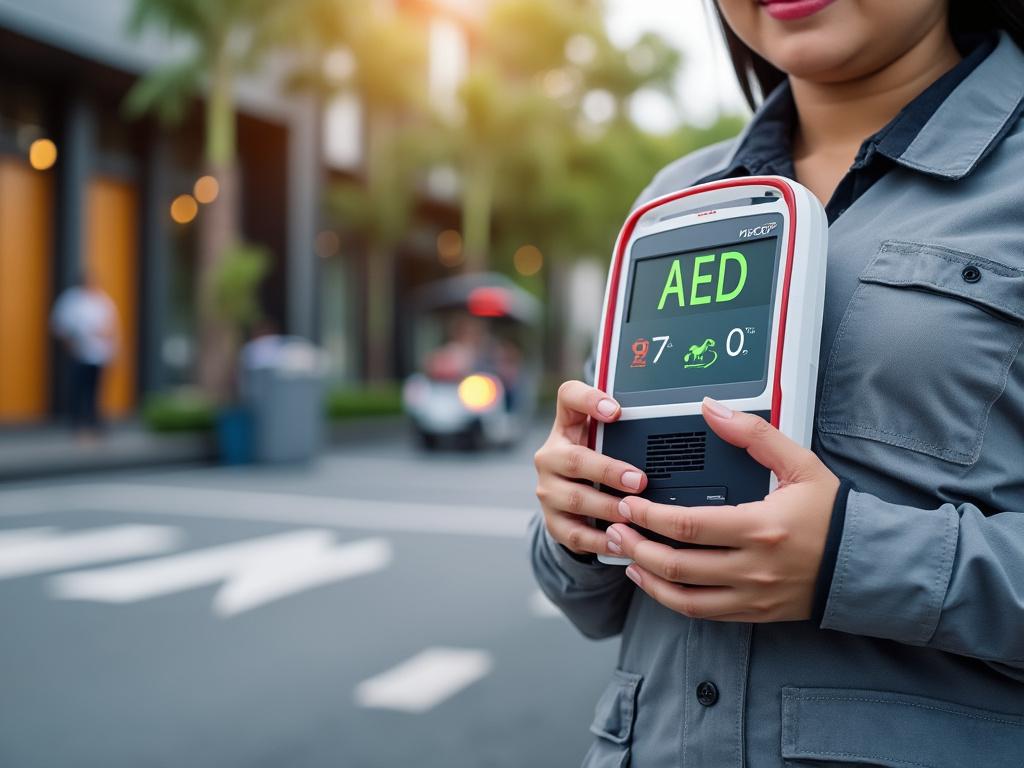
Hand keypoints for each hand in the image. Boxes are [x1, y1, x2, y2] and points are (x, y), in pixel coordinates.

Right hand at [534, 381, 647, 556]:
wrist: (573, 504)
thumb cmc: (600, 464)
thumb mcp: (607, 442)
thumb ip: (627, 432)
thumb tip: (679, 425)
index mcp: (567, 427)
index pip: (568, 396)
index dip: (589, 400)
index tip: (616, 411)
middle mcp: (551, 456)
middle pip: (573, 459)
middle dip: (608, 471)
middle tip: (639, 480)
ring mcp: (549, 490)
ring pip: (576, 499)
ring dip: (607, 508)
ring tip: (633, 514)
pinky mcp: (553, 522)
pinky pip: (576, 534)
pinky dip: (602, 540)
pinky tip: (624, 541)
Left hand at [606, 398, 838, 621]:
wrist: (864, 563)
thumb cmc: (832, 513)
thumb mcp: (799, 464)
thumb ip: (753, 435)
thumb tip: (712, 408)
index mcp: (760, 528)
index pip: (687, 526)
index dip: (649, 517)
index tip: (629, 504)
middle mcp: (753, 567)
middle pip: (677, 564)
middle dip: (638, 546)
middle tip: (616, 528)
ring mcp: (752, 595)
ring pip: (683, 597)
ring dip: (647, 576)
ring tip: (626, 554)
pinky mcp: (753, 612)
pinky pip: (701, 612)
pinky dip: (670, 598)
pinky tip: (653, 580)